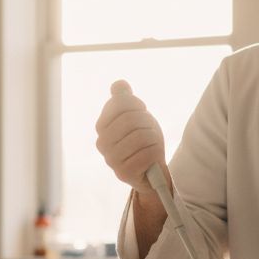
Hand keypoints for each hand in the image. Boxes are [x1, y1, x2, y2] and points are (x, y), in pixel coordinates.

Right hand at [96, 79, 166, 193]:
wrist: (151, 171)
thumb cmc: (143, 141)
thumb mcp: (137, 116)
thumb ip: (126, 100)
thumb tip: (119, 84)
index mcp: (102, 125)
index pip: (121, 103)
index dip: (138, 106)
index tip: (142, 114)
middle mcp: (102, 142)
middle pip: (132, 119)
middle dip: (148, 124)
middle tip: (149, 133)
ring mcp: (111, 159)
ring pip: (141, 137)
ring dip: (154, 139)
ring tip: (151, 146)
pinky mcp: (123, 173)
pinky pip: (147, 154)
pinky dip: (156, 154)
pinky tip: (152, 159)